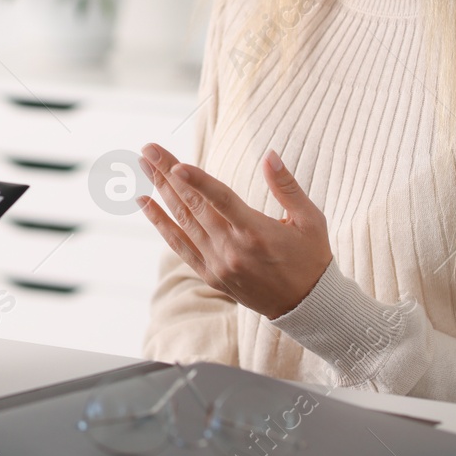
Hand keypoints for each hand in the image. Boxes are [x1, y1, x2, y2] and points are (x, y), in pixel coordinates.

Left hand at [136, 142, 331, 318]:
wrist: (305, 306)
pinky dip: (160, 222)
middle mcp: (232, 248)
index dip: (197, 181)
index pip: (221, 200)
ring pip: (182, 221)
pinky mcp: (210, 274)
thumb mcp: (310, 220)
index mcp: (257, 232)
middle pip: (194, 205)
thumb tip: (270, 155)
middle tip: (149, 148)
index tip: (175, 164)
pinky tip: (145, 202)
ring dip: (160, 191)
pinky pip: (178, 245)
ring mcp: (218, 263)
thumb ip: (287, 187)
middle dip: (167, 174)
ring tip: (144, 164)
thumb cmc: (311, 258)